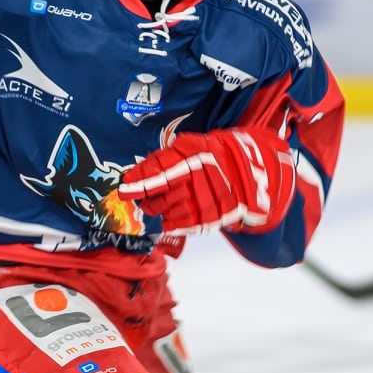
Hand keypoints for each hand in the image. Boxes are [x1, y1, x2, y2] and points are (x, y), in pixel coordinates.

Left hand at [116, 127, 296, 236]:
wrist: (248, 174)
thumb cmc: (213, 156)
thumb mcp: (190, 147)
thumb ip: (163, 159)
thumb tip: (135, 174)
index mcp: (193, 157)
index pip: (159, 172)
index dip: (138, 182)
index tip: (124, 188)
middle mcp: (199, 179)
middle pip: (159, 195)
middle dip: (142, 198)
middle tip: (134, 197)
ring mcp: (205, 200)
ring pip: (165, 211)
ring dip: (153, 210)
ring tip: (151, 206)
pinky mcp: (209, 218)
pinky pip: (179, 225)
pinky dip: (168, 222)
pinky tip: (166, 217)